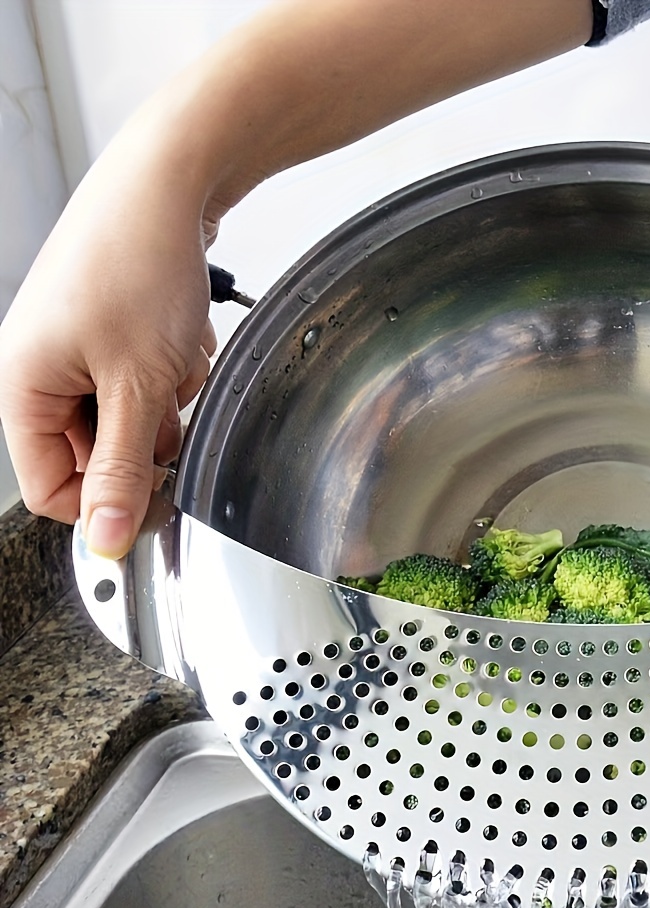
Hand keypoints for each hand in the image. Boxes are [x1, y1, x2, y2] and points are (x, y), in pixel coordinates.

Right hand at [0, 135, 215, 557]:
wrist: (169, 183)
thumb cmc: (139, 265)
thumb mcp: (138, 386)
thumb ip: (124, 468)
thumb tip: (107, 537)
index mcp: (22, 386)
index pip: (52, 488)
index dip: (107, 501)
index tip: (157, 496)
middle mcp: (40, 368)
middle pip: (99, 451)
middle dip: (147, 433)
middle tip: (167, 397)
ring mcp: (75, 346)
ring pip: (133, 416)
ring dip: (166, 396)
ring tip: (174, 352)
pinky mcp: (111, 329)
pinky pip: (148, 379)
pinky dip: (173, 366)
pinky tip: (181, 331)